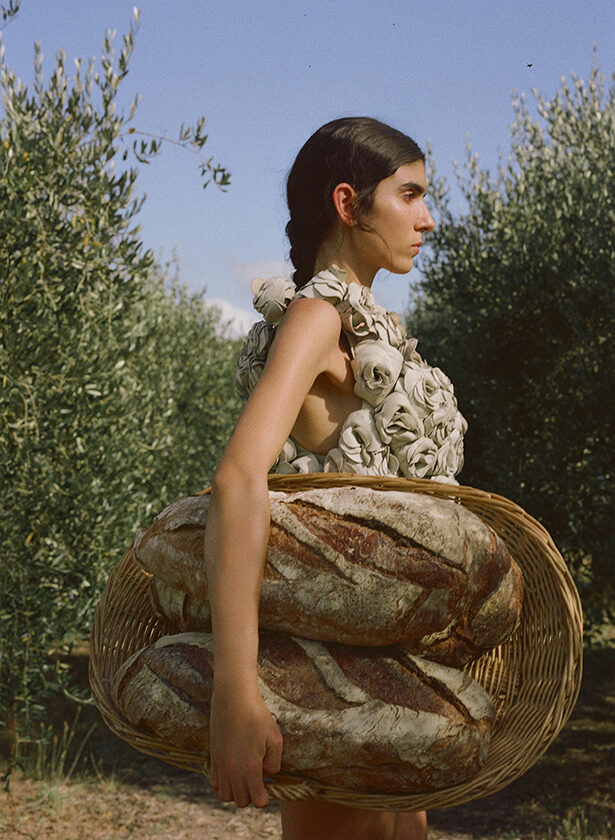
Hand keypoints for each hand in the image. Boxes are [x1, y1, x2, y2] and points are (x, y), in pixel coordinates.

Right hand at [208, 681, 282, 807]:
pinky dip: (224, 784)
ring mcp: (221, 764)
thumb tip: (266, 774)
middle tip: (258, 780)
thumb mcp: (275, 738)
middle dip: (251, 796)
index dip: (264, 798)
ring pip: (226, 796)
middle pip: (241, 801)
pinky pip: (215, 783)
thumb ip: (274, 763)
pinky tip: (233, 773)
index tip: (267, 788)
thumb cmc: (257, 716)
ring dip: (236, 792)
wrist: (233, 698)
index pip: (257, 801)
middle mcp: (233, 770)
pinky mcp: (213, 757)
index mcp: (250, 767)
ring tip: (245, 778)